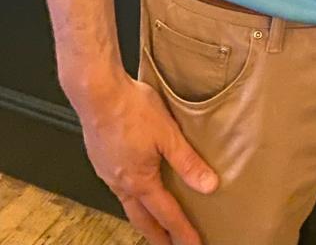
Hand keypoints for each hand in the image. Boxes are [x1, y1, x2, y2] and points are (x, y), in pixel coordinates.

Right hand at [74, 73, 217, 244]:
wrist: (97, 92)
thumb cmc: (132, 109)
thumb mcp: (168, 134)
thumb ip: (188, 162)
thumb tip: (209, 185)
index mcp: (140, 180)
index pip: (166, 214)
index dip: (182, 231)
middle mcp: (121, 182)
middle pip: (142, 218)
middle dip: (157, 235)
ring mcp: (108, 172)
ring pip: (127, 203)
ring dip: (142, 216)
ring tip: (153, 221)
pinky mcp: (101, 159)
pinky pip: (117, 186)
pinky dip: (130, 196)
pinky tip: (134, 186)